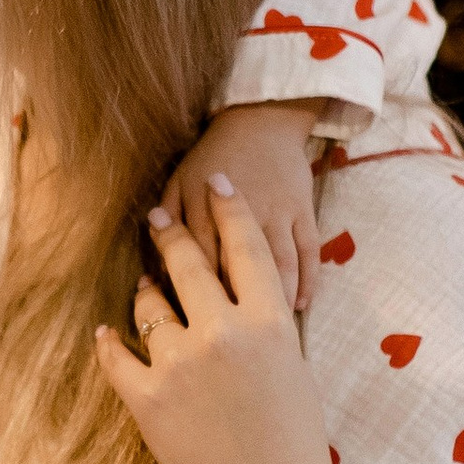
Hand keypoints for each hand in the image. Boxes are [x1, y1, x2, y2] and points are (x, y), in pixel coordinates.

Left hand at [94, 181, 342, 463]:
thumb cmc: (297, 442)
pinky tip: (105, 333)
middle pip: (189, 262)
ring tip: (143, 285)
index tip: (216, 182)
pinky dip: (109, 342)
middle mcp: (223, 332)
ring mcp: (180, 364)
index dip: (230, 208)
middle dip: (170, 233)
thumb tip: (243, 297)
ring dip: (145, 293)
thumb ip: (266, 326)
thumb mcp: (295, 369)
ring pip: (149, 306)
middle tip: (157, 217)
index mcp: (269, 322)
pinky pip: (117, 356)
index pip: (246, 246)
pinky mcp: (146, 399)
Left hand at [171, 101, 321, 314]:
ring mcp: (277, 214)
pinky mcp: (305, 213)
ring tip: (269, 335)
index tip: (192, 328)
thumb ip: (168, 219)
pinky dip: (307, 281)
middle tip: (228, 344)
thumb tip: (154, 265)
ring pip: (277, 267)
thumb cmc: (213, 155)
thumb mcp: (178, 180)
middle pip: (235, 272)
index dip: (193, 298)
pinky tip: (300, 307)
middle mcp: (241, 215)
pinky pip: (308, 253)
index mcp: (203, 211)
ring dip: (274, 302)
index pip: (196, 264)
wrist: (262, 119)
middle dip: (231, 311)